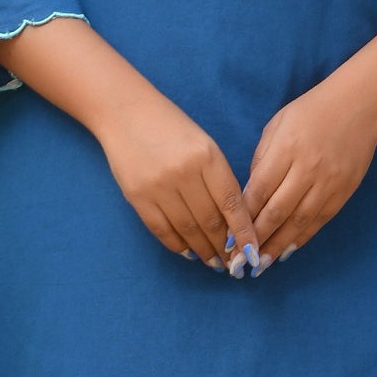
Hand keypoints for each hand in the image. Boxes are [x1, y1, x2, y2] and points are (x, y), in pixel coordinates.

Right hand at [93, 81, 261, 273]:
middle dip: (225, 247)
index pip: (231, 203)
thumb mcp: (203, 144)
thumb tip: (232, 221)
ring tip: (215, 262)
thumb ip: (218, 178)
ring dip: (204, 250)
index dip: (243, 233)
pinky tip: (189, 252)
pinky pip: (161, 229)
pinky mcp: (137, 196)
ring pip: (187, 229)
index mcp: (207, 156)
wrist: (124, 112)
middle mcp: (184, 172)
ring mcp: (159, 186)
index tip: (252, 252)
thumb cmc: (170, 127)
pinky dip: (177, 245)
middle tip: (235, 263)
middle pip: (210, 221)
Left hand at [242, 15, 376, 261]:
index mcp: (285, 149)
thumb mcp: (276, 126)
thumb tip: (249, 195)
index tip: (227, 237)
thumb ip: (262, 160)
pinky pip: (319, 221)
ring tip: (261, 264)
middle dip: (256, 239)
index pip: (258, 191)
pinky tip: (287, 251)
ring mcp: (328, 183)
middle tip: (240, 261)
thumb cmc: (310, 112)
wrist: (358, 106)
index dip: (242, 218)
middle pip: (276, 212)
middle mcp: (307, 169)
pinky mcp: (343, 191)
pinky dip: (301, 238)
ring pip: (298, 222)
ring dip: (277, 245)